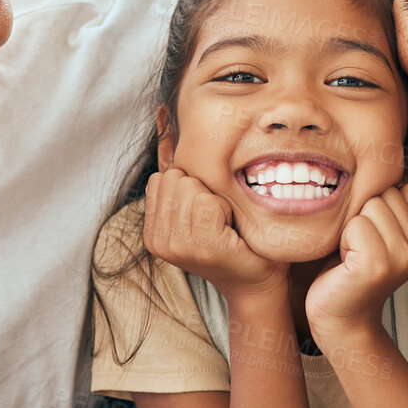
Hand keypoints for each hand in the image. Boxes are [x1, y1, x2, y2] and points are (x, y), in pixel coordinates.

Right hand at [143, 168, 284, 297]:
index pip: (160, 178)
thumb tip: (165, 125)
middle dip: (202, 191)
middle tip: (216, 222)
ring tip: (223, 226)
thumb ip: (178, 182)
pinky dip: (226, 209)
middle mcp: (158, 240)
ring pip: (192, 188)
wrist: (255, 282)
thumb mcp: (195, 212)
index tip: (204, 214)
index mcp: (152, 231)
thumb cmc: (232, 242)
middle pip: (176, 179)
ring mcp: (177, 245)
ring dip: (215, 201)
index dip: (190, 187)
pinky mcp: (200, 246)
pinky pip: (209, 202)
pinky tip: (230, 230)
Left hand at [305, 183, 407, 346]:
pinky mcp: (377, 265)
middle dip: (364, 216)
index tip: (373, 237)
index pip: (406, 188)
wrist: (341, 318)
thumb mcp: (381, 233)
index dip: (379, 206)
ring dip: (352, 228)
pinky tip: (347, 264)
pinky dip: (343, 240)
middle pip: (386, 193)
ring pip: (370, 205)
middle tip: (360, 249)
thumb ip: (391, 206)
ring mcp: (402, 258)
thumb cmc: (351, 270)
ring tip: (353, 255)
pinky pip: (356, 224)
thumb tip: (388, 158)